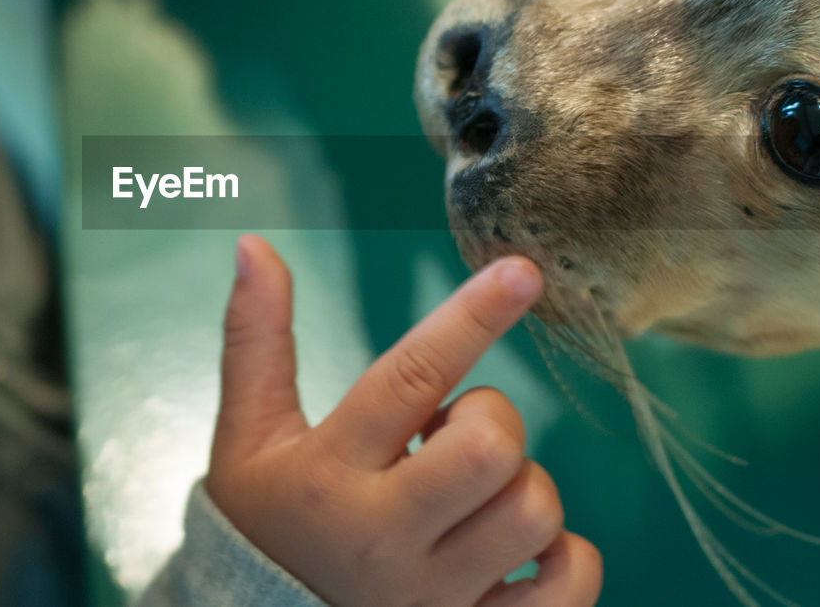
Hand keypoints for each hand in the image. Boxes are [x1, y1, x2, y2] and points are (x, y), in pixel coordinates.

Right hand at [206, 234, 600, 606]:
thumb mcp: (247, 435)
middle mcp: (387, 540)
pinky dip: (566, 555)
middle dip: (491, 418)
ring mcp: (439, 599)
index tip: (522, 270)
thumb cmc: (262, 525)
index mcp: (330, 476)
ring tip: (471, 492)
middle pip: (493, 449)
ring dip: (520, 483)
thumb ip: (256, 340)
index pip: (411, 378)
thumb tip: (255, 247)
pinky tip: (516, 545)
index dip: (472, 316)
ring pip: (537, 510)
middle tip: (450, 432)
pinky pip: (572, 584)